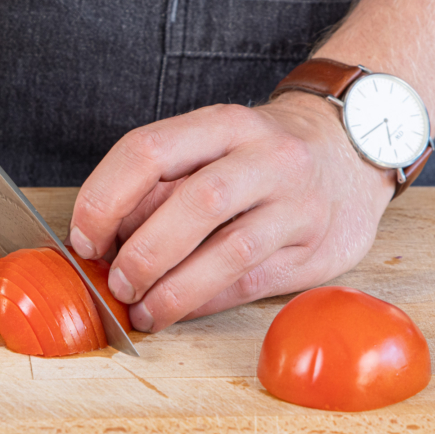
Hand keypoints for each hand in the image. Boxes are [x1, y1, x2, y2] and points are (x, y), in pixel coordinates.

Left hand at [69, 92, 395, 332]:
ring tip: (142, 308)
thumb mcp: (213, 144)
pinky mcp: (316, 245)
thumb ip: (165, 182)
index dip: (103, 200)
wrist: (350, 148)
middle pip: (192, 202)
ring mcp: (296, 201)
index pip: (147, 151)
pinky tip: (180, 310)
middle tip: (115, 281)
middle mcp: (264, 155)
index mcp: (223, 123)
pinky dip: (206, 301)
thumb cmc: (260, 154)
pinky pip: (251, 281)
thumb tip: (106, 238)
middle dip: (142, 252)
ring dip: (173, 288)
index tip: (84, 238)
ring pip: (227, 251)